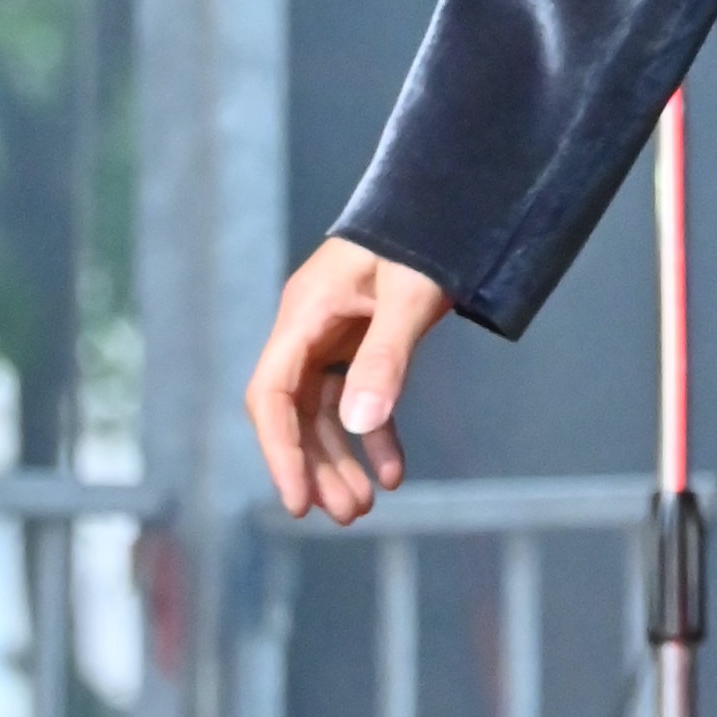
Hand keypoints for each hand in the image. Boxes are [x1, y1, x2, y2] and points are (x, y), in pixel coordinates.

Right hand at [247, 235, 451, 520]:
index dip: (280, 452)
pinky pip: (357, 398)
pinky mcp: (359, 342)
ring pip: (324, 413)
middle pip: (294, 413)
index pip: (272, 395)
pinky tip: (392, 473)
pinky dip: (374, 436)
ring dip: (340, 460)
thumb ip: (386, 358)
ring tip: (363, 507)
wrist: (444, 200)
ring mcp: (332, 336)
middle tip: (345, 516)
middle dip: (315, 466)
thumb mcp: (410, 296)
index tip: (297, 501)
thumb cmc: (422, 237)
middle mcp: (308, 328)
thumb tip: (362, 422)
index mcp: (304, 313)